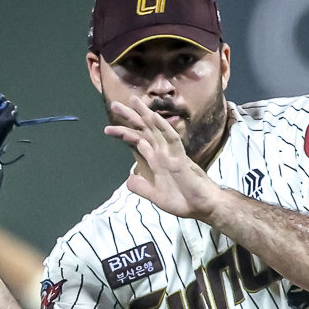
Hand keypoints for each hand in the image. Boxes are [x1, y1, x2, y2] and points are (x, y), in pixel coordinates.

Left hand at [104, 96, 223, 220]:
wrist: (201, 208)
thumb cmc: (183, 200)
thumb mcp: (155, 196)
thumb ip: (142, 187)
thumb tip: (129, 178)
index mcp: (157, 160)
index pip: (138, 140)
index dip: (123, 133)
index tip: (107, 129)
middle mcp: (163, 153)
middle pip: (145, 130)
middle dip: (130, 117)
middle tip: (114, 104)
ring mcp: (172, 154)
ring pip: (157, 129)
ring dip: (145, 114)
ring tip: (133, 100)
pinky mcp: (180, 158)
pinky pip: (172, 139)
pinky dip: (163, 127)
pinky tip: (154, 116)